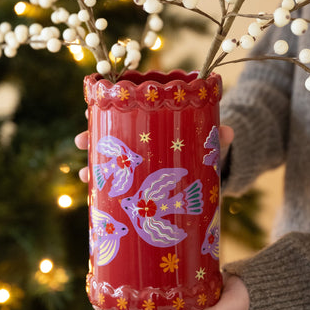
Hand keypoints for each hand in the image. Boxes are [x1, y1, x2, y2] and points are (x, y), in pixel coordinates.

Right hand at [74, 123, 233, 182]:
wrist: (212, 169)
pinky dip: (108, 189)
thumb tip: (228, 132)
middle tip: (81, 142)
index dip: (107, 112)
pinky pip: (122, 185)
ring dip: (96, 168)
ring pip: (113, 163)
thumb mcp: (211, 140)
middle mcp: (142, 142)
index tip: (89, 112)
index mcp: (155, 126)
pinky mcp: (143, 184)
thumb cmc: (207, 147)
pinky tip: (95, 196)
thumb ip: (218, 136)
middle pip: (113, 138)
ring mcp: (141, 163)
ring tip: (84, 176)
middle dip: (94, 139)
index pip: (127, 115)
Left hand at [99, 273, 249, 309]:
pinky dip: (149, 278)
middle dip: (124, 302)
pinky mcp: (186, 281)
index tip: (110, 308)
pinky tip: (137, 271)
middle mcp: (181, 308)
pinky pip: (163, 281)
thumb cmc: (240, 300)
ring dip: (133, 290)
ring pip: (152, 292)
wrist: (250, 288)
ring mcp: (182, 295)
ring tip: (110, 285)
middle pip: (147, 305)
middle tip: (100, 297)